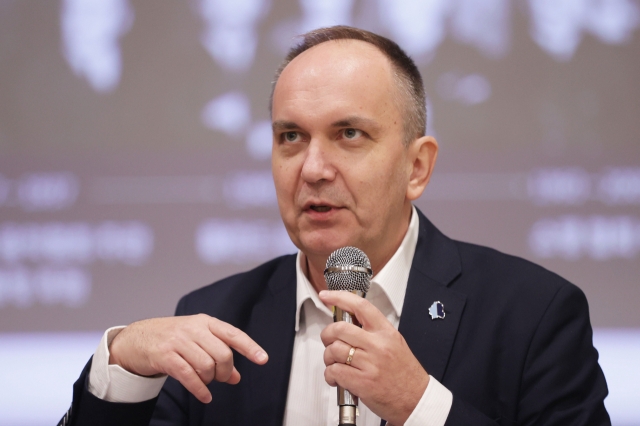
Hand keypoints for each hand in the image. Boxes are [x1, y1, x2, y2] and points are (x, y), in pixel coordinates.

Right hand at [108, 314, 267, 402]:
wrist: (136, 338)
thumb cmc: (171, 339)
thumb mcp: (196, 341)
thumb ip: (217, 355)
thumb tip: (237, 377)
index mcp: (205, 322)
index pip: (233, 334)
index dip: (250, 347)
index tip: (263, 359)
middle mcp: (193, 329)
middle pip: (222, 353)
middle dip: (226, 371)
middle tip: (222, 378)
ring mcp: (178, 341)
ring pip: (206, 365)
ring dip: (210, 380)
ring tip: (207, 383)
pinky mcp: (164, 356)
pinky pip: (188, 376)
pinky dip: (200, 389)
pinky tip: (205, 396)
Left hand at [319, 291, 428, 425]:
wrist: (416, 399)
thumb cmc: (405, 374)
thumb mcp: (394, 343)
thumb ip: (373, 332)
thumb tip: (348, 322)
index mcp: (386, 332)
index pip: (360, 306)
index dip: (339, 298)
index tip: (326, 296)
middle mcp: (378, 345)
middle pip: (340, 329)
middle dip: (327, 334)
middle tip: (328, 339)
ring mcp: (370, 364)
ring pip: (334, 350)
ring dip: (328, 357)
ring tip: (334, 362)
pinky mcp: (362, 382)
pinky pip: (334, 371)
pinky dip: (330, 374)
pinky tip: (336, 377)